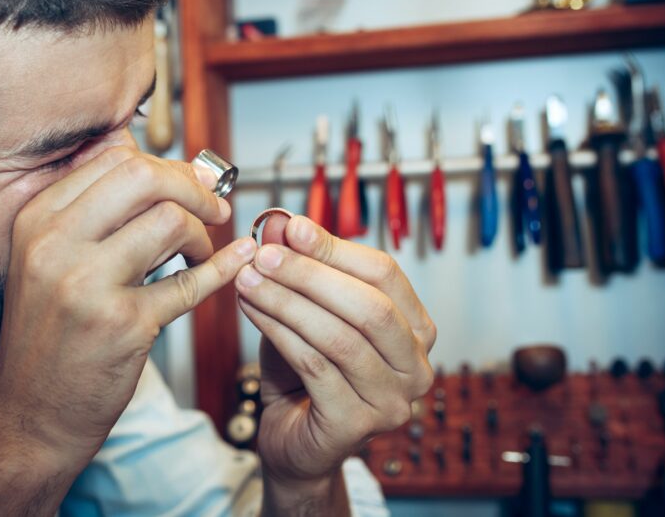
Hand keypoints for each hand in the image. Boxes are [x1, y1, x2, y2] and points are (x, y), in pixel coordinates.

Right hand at [0, 146, 255, 462]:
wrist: (30, 414)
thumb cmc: (48, 336)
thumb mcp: (47, 260)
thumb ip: (93, 213)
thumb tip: (162, 168)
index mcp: (37, 219)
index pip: (114, 158)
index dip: (166, 166)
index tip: (190, 183)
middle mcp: (55, 244)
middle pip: (144, 176)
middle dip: (192, 186)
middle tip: (213, 207)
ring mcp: (87, 284)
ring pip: (170, 221)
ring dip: (202, 233)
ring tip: (199, 253)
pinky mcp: (122, 325)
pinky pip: (189, 282)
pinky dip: (223, 269)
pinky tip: (236, 261)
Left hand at [235, 214, 434, 488]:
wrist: (293, 442)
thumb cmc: (305, 374)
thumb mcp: (302, 310)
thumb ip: (299, 267)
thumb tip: (281, 222)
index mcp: (416, 330)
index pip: (386, 275)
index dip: (337, 248)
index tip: (293, 227)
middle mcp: (415, 368)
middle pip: (370, 307)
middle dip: (312, 274)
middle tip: (265, 254)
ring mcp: (391, 402)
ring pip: (339, 337)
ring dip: (287, 301)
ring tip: (247, 279)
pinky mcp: (356, 425)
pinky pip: (314, 366)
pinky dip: (278, 331)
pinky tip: (251, 310)